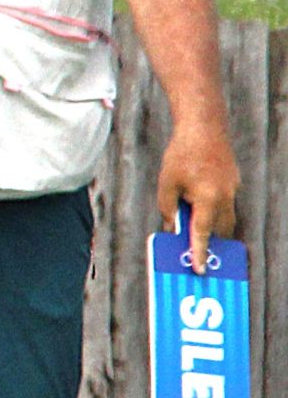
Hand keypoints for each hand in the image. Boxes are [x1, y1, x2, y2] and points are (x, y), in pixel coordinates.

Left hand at [155, 122, 241, 271]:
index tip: (200, 270)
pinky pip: (224, 204)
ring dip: (211, 226)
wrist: (204, 128)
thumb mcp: (166, 184)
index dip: (200, 252)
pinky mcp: (232, 183)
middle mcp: (225, 197)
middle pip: (219, 229)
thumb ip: (168, 209)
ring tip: (195, 231)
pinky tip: (198, 207)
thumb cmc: (181, 155)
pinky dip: (213, 211)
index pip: (203, 233)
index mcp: (208, 199)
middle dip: (208, 241)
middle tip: (195, 253)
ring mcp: (232, 190)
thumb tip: (171, 227)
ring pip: (224, 218)